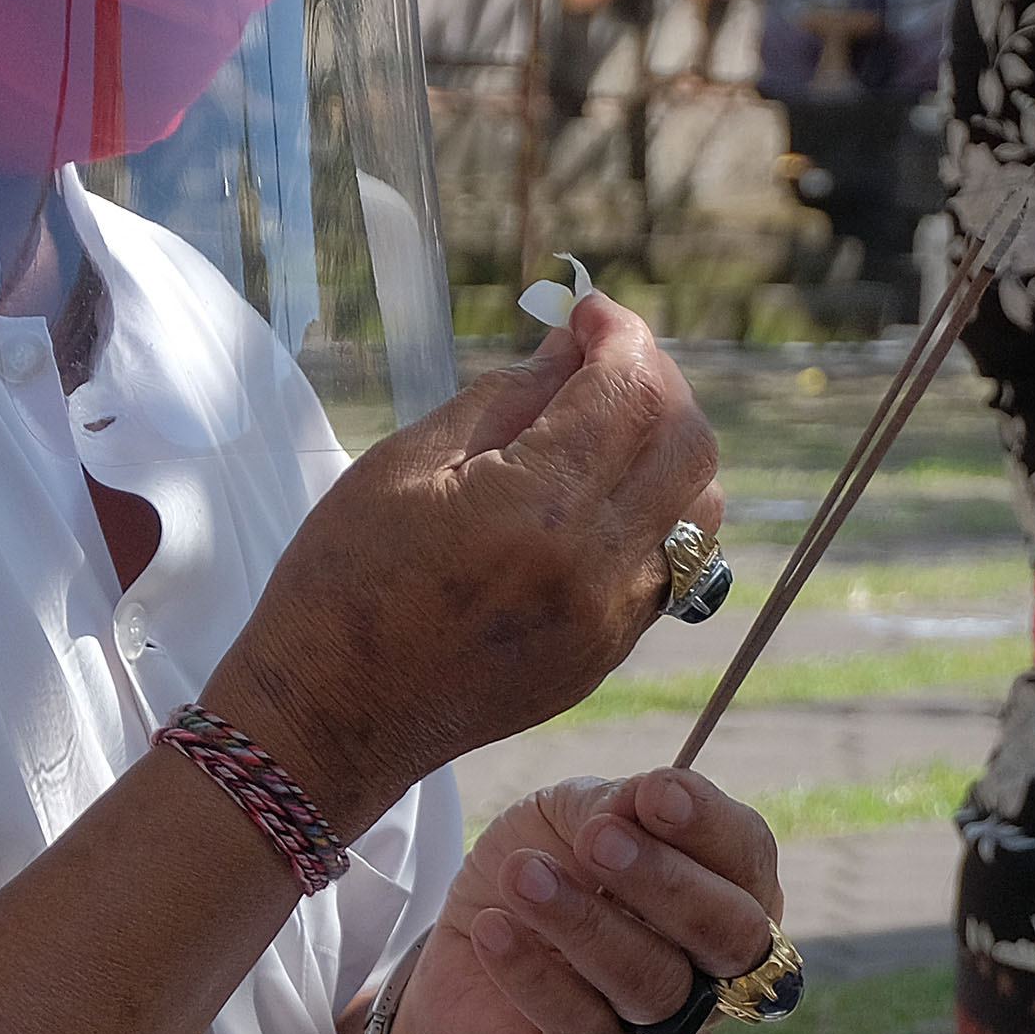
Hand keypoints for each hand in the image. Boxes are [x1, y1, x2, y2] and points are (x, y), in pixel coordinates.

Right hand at [207, 296, 722, 830]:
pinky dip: (656, 514)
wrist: (333, 720)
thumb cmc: (343, 584)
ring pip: (701, 507)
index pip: (629, 391)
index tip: (589, 313)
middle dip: (655, 381)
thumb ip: (505, 397)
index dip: (620, 333)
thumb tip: (573, 345)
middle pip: (688, 442)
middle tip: (600, 363)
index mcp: (538, 509)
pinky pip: (673, 566)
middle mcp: (597, 567)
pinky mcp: (609, 654)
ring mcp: (613, 619)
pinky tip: (596, 499)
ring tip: (603, 430)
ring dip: (667, 450)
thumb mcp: (405, 466)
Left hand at [383, 771, 787, 1033]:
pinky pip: (584, 1028)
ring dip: (586, 923)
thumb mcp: (567, 816)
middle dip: (665, 881)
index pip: (748, 857)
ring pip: (654, 983)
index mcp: (728, 889)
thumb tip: (642, 799)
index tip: (653, 791)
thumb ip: (611, 805)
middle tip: (594, 838)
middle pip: (730, 933)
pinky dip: (535, 975)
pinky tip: (492, 928)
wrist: (464, 953)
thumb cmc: (543, 868)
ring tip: (522, 874)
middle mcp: (719, 968)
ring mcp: (670, 1029)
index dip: (709, 825)